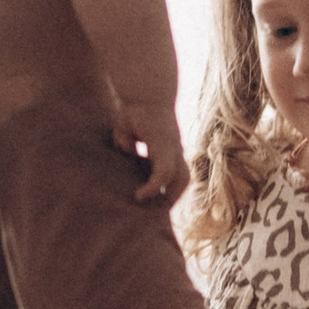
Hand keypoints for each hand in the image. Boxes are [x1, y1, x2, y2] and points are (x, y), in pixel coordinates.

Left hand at [109, 93, 189, 209]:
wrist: (151, 96)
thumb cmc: (134, 110)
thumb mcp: (124, 124)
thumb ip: (125, 140)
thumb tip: (130, 152)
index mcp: (162, 143)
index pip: (163, 171)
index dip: (152, 188)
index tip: (138, 197)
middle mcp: (174, 147)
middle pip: (181, 179)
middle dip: (170, 198)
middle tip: (153, 213)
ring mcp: (177, 149)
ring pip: (184, 177)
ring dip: (174, 194)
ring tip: (159, 207)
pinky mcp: (175, 151)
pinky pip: (179, 172)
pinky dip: (170, 185)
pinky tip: (158, 193)